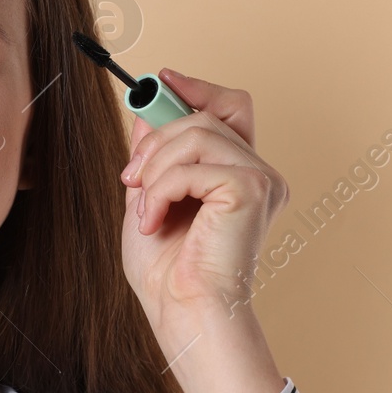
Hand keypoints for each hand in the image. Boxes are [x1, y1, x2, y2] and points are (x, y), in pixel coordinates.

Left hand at [119, 70, 289, 321]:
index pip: (230, 108)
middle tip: (130, 177)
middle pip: (208, 115)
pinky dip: (161, 190)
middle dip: (158, 139)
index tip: (160, 82)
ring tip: (143, 207)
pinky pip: (194, 165)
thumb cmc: (168, 271)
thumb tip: (146, 113)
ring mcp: (261, 180)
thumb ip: (152, 157)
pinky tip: (152, 220)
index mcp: (239, 175)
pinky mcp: (252, 190)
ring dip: (155, 168)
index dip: (197, 89)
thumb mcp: (147, 199)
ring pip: (198, 134)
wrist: (181, 310)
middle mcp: (258, 174)